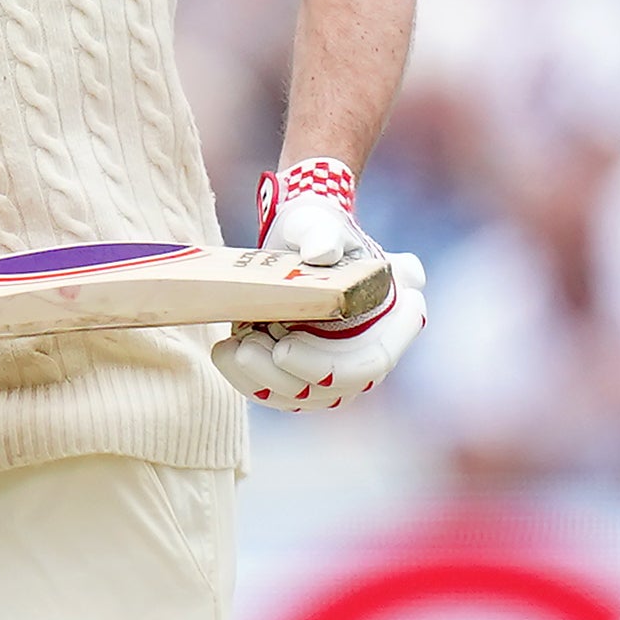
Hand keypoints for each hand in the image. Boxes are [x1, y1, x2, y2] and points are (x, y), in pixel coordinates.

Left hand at [217, 158, 426, 410]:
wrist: (288, 243)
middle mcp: (372, 348)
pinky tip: (225, 352)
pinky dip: (249, 381)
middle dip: (290, 373)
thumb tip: (321, 253)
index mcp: (394, 313)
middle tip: (249, 347)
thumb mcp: (316, 222)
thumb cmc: (312, 229)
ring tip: (234, 345)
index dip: (337, 366)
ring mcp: (340, 368)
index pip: (378, 358)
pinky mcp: (306, 377)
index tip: (285, 347)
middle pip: (340, 385)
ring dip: (264, 380)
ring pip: (307, 396)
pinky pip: (280, 395)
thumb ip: (322, 232)